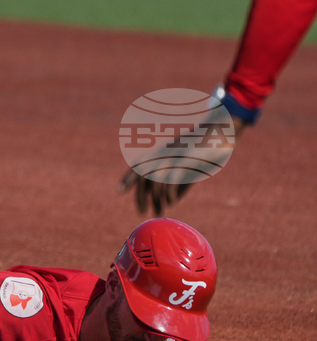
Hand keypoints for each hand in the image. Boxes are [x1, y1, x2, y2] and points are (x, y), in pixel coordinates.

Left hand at [119, 116, 245, 215]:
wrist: (221, 129)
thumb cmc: (204, 149)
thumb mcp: (189, 167)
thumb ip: (179, 182)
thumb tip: (171, 201)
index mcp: (162, 153)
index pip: (139, 165)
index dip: (128, 178)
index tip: (119, 192)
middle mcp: (164, 153)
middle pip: (145, 176)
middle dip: (141, 195)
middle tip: (141, 212)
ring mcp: (175, 155)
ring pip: (158, 178)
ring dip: (156, 197)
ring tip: (158, 212)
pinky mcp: (189, 158)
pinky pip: (175, 175)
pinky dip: (171, 189)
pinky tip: (171, 201)